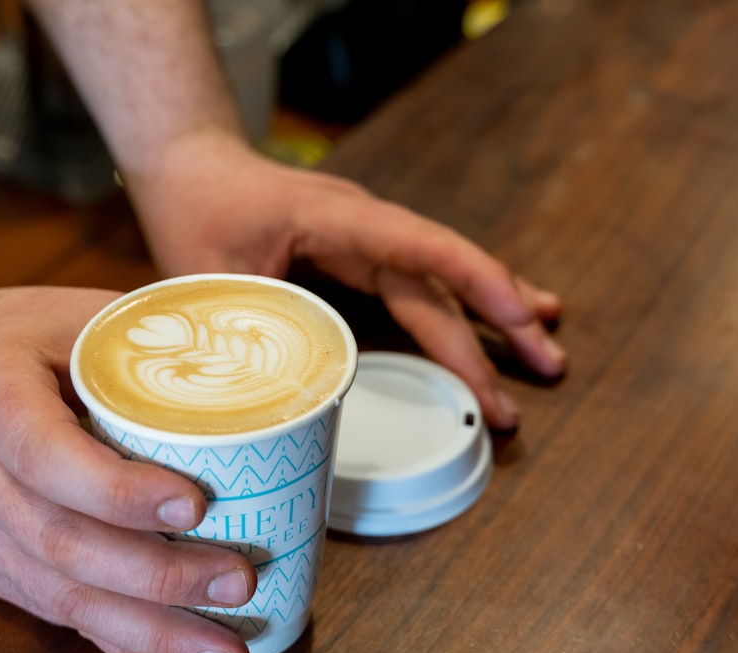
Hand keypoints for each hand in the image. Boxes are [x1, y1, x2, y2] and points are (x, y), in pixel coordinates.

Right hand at [0, 285, 254, 652]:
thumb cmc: (11, 341)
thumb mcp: (71, 313)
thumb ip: (146, 338)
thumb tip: (250, 360)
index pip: (49, 458)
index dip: (120, 491)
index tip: (195, 503)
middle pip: (64, 544)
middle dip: (158, 575)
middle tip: (237, 579)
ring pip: (63, 597)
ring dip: (152, 630)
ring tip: (225, 651)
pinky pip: (61, 615)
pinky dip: (125, 643)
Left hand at [129, 131, 566, 429]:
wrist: (191, 165)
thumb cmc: (195, 208)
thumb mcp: (209, 274)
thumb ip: (248, 331)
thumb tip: (283, 402)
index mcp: (333, 219)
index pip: (418, 248)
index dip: (472, 280)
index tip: (518, 317)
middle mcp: (364, 224)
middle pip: (440, 276)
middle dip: (496, 324)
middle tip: (545, 370)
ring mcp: (367, 236)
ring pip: (441, 277)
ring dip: (494, 312)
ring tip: (547, 347)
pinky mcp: (361, 251)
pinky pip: (421, 279)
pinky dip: (462, 302)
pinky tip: (498, 318)